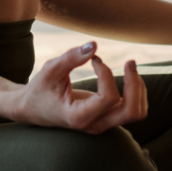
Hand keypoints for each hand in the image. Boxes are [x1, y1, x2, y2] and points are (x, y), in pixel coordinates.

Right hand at [12, 42, 147, 133]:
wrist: (32, 110)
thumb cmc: (40, 89)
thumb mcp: (50, 70)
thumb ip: (71, 57)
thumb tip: (94, 45)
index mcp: (79, 117)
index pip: (109, 98)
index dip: (107, 74)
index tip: (95, 60)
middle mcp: (95, 125)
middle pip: (132, 111)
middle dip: (136, 84)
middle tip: (129, 62)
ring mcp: (102, 124)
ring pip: (137, 113)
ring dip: (139, 89)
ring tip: (129, 68)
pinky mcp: (107, 119)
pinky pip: (132, 110)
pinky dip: (136, 92)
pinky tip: (126, 76)